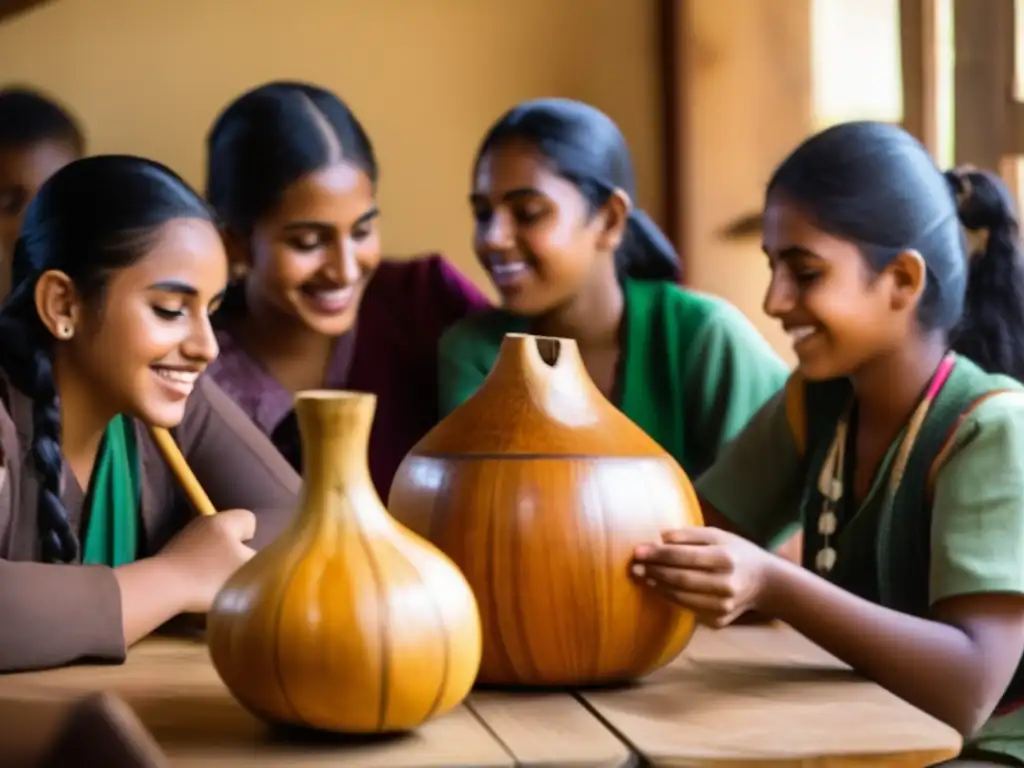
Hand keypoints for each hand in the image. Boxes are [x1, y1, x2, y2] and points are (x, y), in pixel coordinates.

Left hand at [157, 509, 256, 613]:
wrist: (160, 588)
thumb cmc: (209, 577)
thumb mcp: (247, 570)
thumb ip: (261, 561)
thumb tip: (261, 559)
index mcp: (225, 521)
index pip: (249, 519)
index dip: (253, 539)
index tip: (247, 559)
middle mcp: (205, 521)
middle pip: (230, 533)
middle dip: (234, 550)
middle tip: (234, 573)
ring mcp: (185, 535)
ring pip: (212, 544)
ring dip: (216, 560)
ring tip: (214, 581)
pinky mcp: (171, 551)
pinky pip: (195, 555)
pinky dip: (199, 566)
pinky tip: (197, 583)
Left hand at [632, 527, 780, 627]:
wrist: (765, 582)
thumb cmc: (736, 552)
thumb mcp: (718, 535)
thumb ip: (689, 535)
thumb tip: (659, 537)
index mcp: (726, 558)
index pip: (685, 556)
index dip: (658, 554)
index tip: (638, 551)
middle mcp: (726, 584)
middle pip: (681, 579)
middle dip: (654, 571)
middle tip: (635, 565)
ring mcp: (723, 606)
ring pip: (681, 597)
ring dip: (658, 586)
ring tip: (644, 575)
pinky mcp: (718, 620)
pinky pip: (687, 608)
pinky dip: (671, 597)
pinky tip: (660, 587)